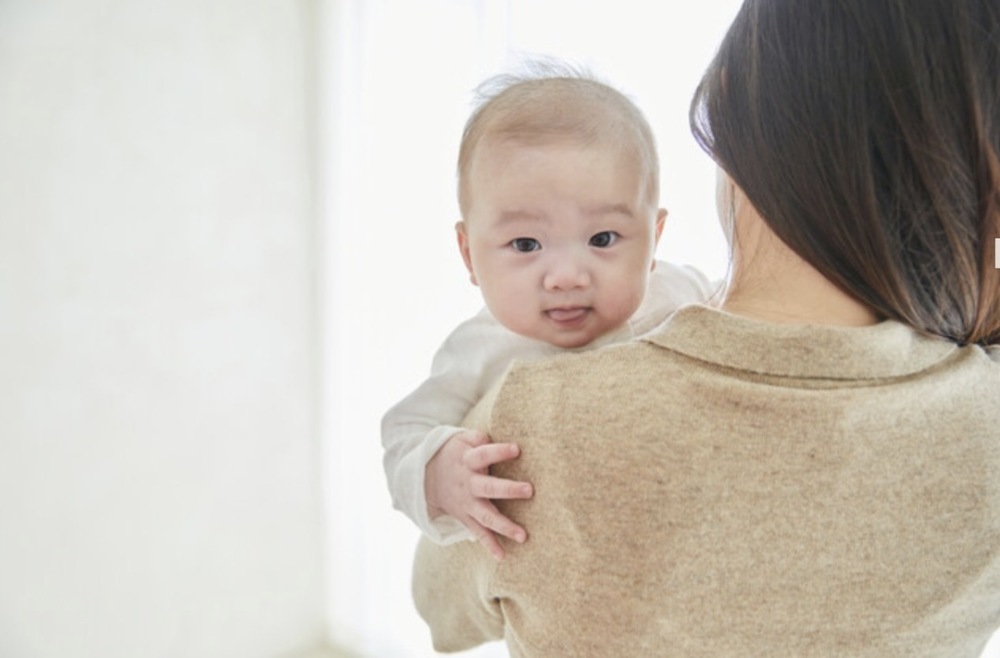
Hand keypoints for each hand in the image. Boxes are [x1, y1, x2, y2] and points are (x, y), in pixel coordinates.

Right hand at [425, 430, 533, 559]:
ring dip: (504, 526)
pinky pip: (478, 533)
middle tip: (529, 490)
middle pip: (488, 487)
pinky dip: (489, 545)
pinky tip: (502, 556)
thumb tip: (496, 440)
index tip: (516, 449)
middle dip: (508, 489)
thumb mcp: (461, 440)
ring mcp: (466, 503)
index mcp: (467, 461)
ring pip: (486, 516)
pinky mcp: (465, 517)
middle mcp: (468, 483)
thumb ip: (479, 438)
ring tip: (523, 535)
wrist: (425, 477)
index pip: (484, 454)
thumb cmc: (455, 454)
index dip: (499, 452)